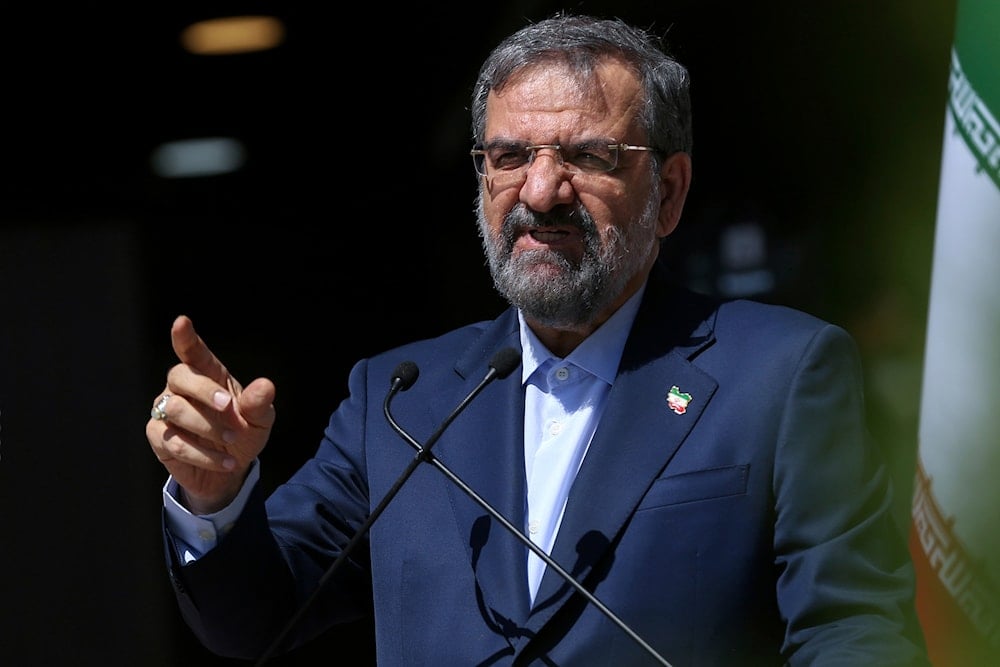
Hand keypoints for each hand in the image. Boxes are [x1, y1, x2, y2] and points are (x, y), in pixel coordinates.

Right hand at [146, 315, 275, 513]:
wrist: (230, 469)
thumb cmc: (243, 433)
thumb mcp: (259, 420)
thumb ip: (259, 403)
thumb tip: (266, 386)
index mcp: (208, 374)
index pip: (193, 352)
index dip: (186, 338)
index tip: (181, 322)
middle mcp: (181, 387)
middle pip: (180, 376)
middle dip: (205, 391)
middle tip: (229, 409)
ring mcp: (166, 410)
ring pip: (176, 410)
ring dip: (208, 428)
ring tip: (233, 440)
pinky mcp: (158, 437)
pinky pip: (175, 443)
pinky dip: (204, 455)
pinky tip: (227, 462)